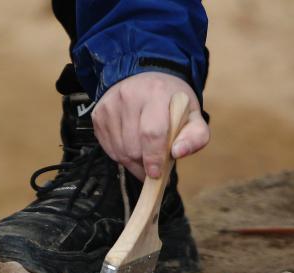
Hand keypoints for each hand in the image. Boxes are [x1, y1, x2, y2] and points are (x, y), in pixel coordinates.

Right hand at [91, 72, 209, 180]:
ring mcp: (109, 106)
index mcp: (156, 93)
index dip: (153, 157)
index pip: (151, 133)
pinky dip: (122, 155)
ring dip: (133, 161)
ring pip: (119, 151)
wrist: (146, 77)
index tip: (156, 173)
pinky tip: (132, 146)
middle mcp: (128, 97)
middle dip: (144, 162)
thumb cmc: (170, 100)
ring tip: (145, 154)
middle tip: (155, 164)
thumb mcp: (193, 114)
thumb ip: (195, 136)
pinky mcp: (98, 116)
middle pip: (133, 147)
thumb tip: (178, 153)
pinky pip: (109, 148)